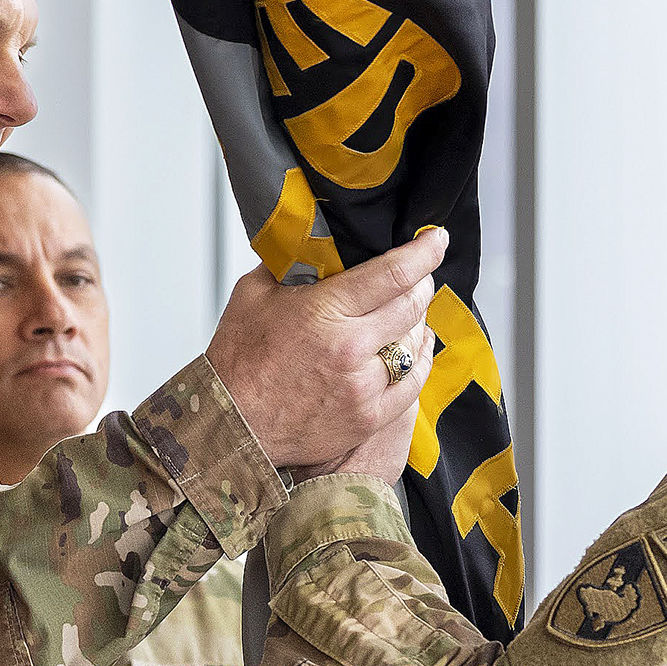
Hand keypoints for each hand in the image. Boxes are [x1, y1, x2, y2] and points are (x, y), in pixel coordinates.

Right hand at [205, 230, 442, 470]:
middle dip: (423, 283)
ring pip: (415, 343)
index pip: (394, 272)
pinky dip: (419, 361)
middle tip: (420, 274)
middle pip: (413, 304)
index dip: (424, 252)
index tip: (435, 240)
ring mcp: (364, 386)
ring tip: (410, 312)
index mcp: (326, 311)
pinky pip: (413, 383)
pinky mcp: (369, 417)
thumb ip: (287, 265)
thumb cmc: (238, 363)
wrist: (230, 425)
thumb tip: (310, 244)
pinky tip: (415, 349)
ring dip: (418, 322)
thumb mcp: (252, 295)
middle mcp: (352, 347)